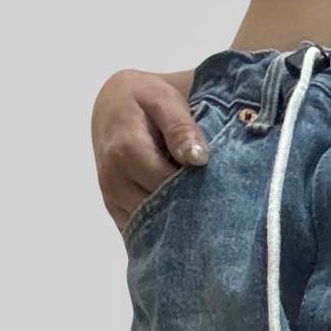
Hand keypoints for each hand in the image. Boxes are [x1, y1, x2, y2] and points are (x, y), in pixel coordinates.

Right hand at [91, 68, 208, 231]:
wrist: (112, 106)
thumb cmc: (143, 100)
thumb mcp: (163, 100)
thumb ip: (180, 127)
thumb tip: (197, 159)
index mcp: (126, 152)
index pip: (168, 185)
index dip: (196, 187)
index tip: (219, 184)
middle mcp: (113, 181)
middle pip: (159, 209)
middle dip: (189, 206)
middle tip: (215, 199)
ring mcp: (112, 199)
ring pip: (151, 226)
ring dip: (177, 220)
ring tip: (199, 205)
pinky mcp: (115, 212)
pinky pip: (142, 231)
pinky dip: (163, 228)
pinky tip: (181, 216)